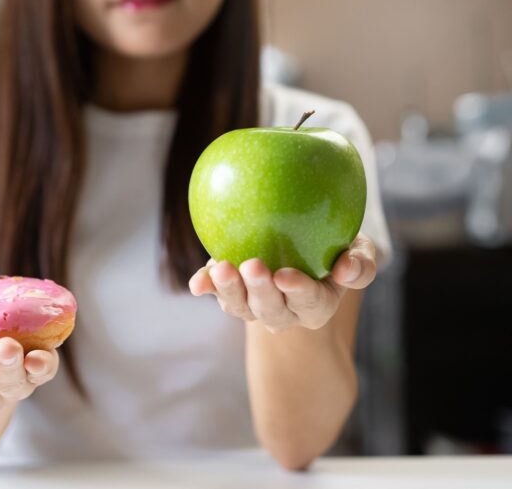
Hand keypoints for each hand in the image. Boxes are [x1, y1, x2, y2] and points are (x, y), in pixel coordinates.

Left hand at [189, 235, 376, 332]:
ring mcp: (252, 305)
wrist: (305, 248)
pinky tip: (198, 281)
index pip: (309, 302)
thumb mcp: (360, 252)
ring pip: (239, 305)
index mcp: (316, 305)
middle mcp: (282, 312)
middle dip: (259, 291)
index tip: (286, 276)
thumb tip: (347, 268)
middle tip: (252, 266)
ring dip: (228, 289)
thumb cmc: (337, 249)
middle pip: (270, 309)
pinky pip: (215, 291)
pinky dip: (206, 286)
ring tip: (222, 268)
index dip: (298, 292)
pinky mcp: (230, 290)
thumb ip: (361, 263)